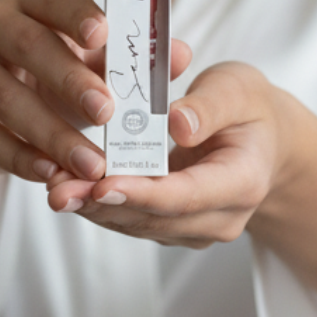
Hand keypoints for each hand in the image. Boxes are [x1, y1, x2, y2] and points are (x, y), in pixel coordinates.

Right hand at [0, 0, 191, 210]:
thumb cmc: (51, 76)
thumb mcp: (90, 64)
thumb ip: (131, 59)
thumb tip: (180, 53)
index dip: (75, 12)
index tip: (104, 33)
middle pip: (27, 44)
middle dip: (69, 79)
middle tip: (108, 112)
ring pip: (4, 96)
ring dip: (51, 132)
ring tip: (92, 162)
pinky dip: (18, 156)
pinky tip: (50, 173)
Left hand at [46, 58, 316, 312]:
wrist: (263, 139)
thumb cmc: (248, 106)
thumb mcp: (238, 88)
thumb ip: (209, 106)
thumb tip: (178, 125)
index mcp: (243, 182)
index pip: (187, 196)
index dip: (143, 194)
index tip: (104, 186)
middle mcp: (220, 217)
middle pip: (155, 218)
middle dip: (103, 205)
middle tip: (58, 190)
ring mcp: (195, 227)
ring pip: (137, 224)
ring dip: (93, 208)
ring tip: (53, 188)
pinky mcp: (171, 226)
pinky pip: (133, 219)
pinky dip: (100, 204)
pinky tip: (68, 186)